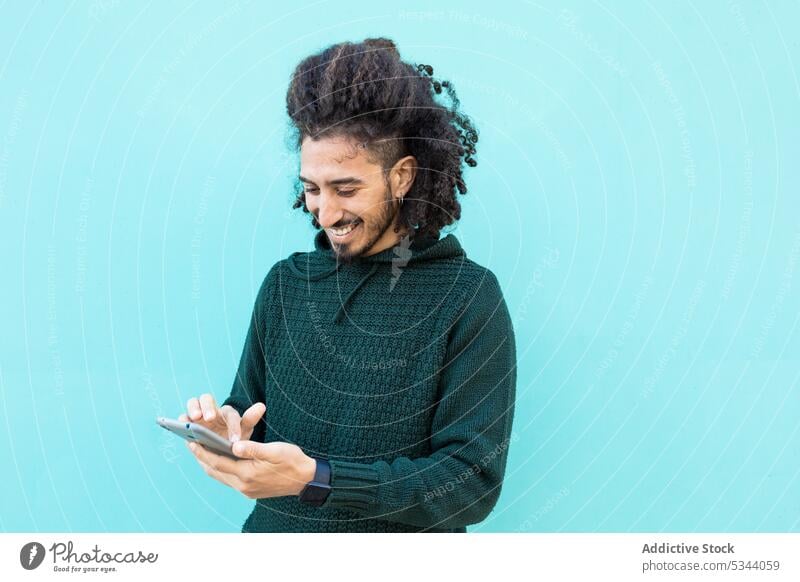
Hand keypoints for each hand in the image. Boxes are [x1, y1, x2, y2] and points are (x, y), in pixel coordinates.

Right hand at [179, 393, 264, 442]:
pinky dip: (180, 421)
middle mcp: (211, 409)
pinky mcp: (187, 423)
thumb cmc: (233, 438)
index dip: (232, 426)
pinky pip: (181, 418)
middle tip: (208, 418)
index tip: (234, 439)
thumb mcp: (244, 431)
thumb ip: (250, 419)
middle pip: (206, 398)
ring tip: (193, 419)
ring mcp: (197, 415)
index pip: (230, 414)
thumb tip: (261, 405)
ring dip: (192, 409)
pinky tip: (181, 428)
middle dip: (207, 407)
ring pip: (192, 403)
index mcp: (226, 412)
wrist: (219, 450)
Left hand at [186, 439, 316, 498]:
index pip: (218, 462)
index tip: (191, 441)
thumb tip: (234, 445)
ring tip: (201, 450)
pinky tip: (220, 460)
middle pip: (215, 471)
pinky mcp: (251, 491)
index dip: (203, 452)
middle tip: (191, 443)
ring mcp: (247, 490)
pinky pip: (229, 480)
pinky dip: (221, 469)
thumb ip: (253, 449)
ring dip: (211, 464)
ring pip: (221, 476)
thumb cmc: (292, 461)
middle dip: (202, 458)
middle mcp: (244, 485)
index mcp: (247, 474)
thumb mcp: (275, 450)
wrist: (306, 479)